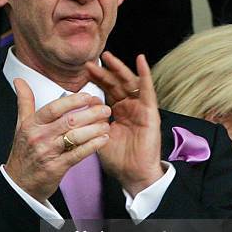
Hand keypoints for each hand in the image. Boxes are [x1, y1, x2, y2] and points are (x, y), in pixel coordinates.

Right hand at [5, 79, 110, 202]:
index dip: (72, 101)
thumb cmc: (23, 153)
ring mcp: (48, 153)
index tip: (88, 96)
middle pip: (68, 121)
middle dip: (90, 113)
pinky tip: (103, 139)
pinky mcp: (57, 167)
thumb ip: (24, 101)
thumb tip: (20, 81)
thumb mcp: (20, 125)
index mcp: (32, 124)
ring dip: (94, 129)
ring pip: (75, 137)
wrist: (19, 183)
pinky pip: (78, 154)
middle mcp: (40, 137)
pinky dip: (92, 146)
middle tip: (105, 108)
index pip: (53, 108)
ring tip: (107, 123)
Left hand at [86, 52, 163, 196]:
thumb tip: (80, 107)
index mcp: (117, 113)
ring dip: (120, 69)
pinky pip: (148, 90)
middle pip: (116, 84)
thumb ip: (91, 121)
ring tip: (108, 57)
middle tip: (90, 62)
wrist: (133, 174)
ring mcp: (140, 108)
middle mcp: (129, 108)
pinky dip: (145, 74)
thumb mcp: (98, 136)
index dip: (96, 80)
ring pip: (130, 83)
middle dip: (104, 72)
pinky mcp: (150, 112)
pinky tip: (141, 60)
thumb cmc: (118, 160)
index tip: (84, 71)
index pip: (106, 91)